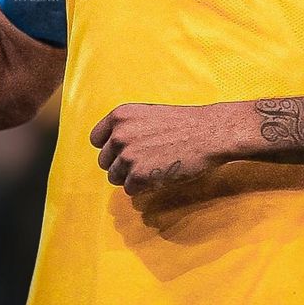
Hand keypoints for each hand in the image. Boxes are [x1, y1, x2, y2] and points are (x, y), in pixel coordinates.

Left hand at [90, 102, 229, 196]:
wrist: (207, 133)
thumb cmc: (181, 124)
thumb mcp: (147, 115)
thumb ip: (126, 128)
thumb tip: (112, 147)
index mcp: (120, 115)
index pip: (96, 140)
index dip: (110, 148)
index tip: (122, 151)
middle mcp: (118, 134)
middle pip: (104, 162)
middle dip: (120, 165)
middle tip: (143, 161)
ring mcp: (127, 155)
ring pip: (115, 178)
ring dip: (131, 177)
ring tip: (152, 167)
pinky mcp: (137, 176)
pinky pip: (129, 190)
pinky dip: (142, 187)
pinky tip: (158, 175)